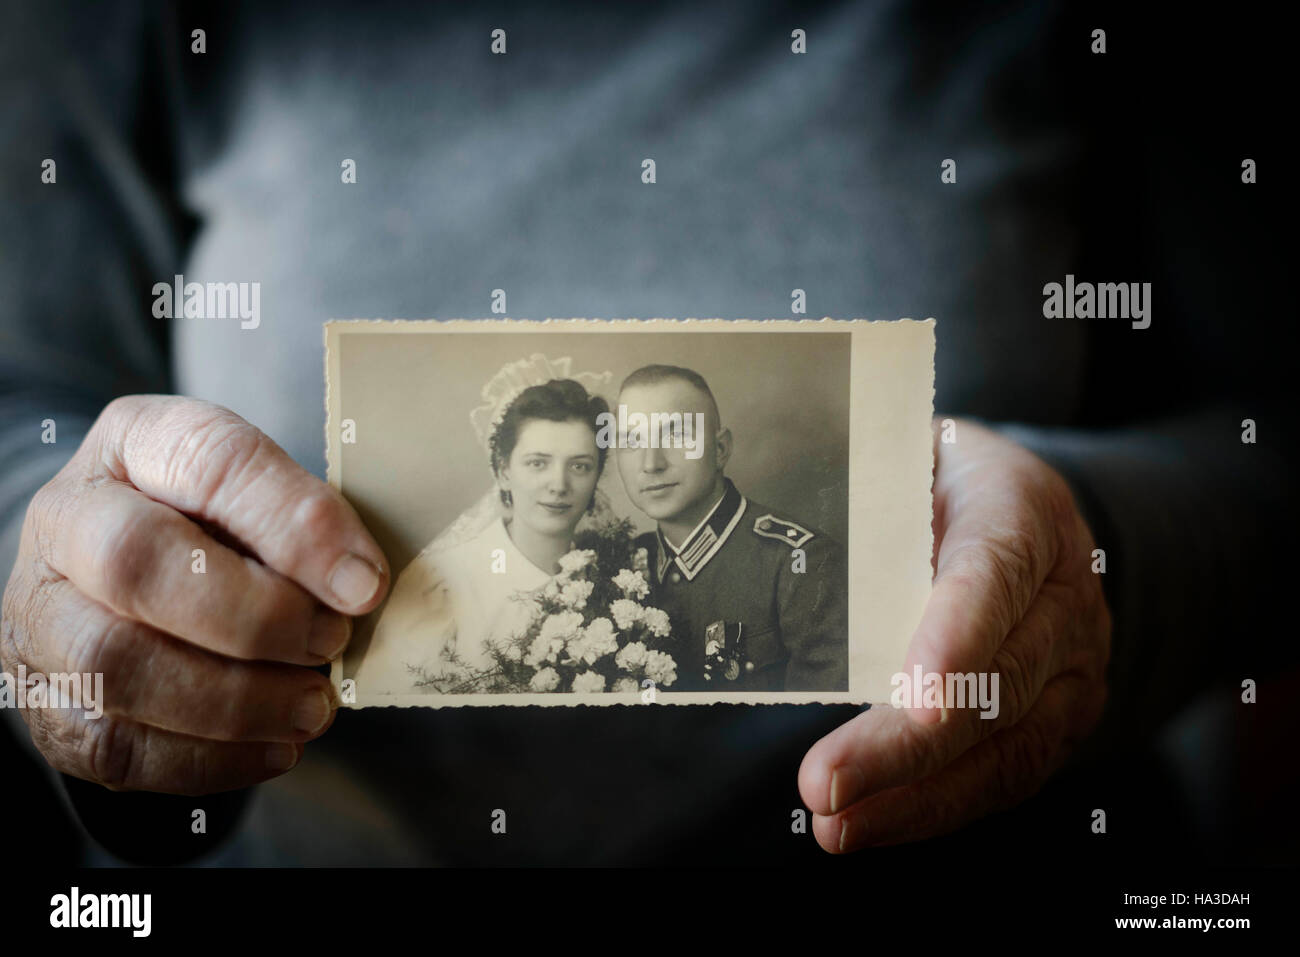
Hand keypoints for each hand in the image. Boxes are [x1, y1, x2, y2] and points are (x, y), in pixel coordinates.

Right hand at [1, 396, 388, 794]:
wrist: (126, 586)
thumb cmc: (219, 532)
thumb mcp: (262, 498)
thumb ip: (304, 527)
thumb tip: (358, 585)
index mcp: (135, 443)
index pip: (208, 460)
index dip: (294, 524)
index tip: (364, 583)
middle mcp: (68, 520)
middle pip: (136, 562)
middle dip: (255, 617)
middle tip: (331, 641)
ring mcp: (41, 613)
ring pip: (116, 665)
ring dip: (235, 699)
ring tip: (312, 705)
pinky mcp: (46, 701)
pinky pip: (116, 746)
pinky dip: (210, 758)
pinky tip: (275, 746)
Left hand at [797, 417, 1110, 850]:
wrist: (1018, 504)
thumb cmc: (936, 478)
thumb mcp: (905, 456)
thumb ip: (866, 494)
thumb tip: (782, 537)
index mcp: (1023, 507)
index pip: (995, 573)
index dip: (956, 636)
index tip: (914, 696)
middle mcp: (1064, 591)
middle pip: (998, 679)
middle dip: (907, 744)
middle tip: (826, 781)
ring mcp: (1073, 662)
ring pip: (1006, 744)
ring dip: (916, 795)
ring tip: (838, 822)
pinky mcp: (1060, 714)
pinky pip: (1006, 773)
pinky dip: (935, 806)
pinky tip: (873, 822)